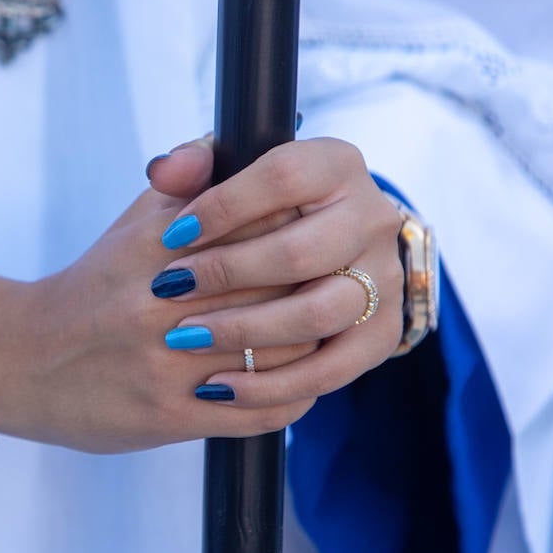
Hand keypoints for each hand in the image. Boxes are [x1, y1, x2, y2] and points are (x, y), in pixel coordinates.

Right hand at [0, 185, 317, 452]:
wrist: (19, 359)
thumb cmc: (93, 287)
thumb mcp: (135, 223)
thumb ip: (190, 178)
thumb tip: (241, 141)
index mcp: (160, 248)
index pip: (259, 230)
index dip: (302, 233)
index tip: (323, 235)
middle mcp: (161, 304)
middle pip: (276, 292)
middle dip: (315, 289)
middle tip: (340, 287)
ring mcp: (165, 365)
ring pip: (276, 354)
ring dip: (311, 346)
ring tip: (325, 336)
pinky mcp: (167, 416)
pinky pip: (255, 413)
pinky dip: (289, 398)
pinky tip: (298, 384)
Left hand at [143, 135, 405, 407]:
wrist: (309, 258)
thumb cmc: (251, 213)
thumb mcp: (222, 180)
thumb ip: (192, 168)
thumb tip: (166, 171)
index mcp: (336, 165)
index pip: (283, 177)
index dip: (224, 206)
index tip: (174, 234)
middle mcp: (373, 218)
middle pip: (301, 251)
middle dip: (227, 273)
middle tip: (170, 289)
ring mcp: (385, 279)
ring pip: (319, 313)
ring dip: (246, 330)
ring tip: (186, 337)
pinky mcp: (380, 335)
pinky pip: (330, 371)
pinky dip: (271, 385)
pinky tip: (218, 387)